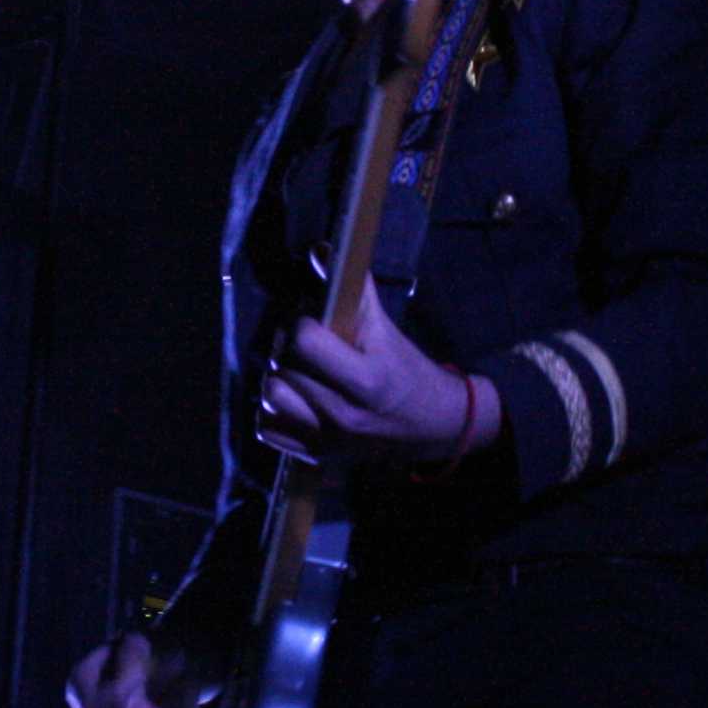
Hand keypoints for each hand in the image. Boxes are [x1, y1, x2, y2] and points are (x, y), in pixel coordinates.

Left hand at [257, 272, 479, 466]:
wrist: (436, 427)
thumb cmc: (408, 371)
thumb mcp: (386, 330)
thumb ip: (353, 290)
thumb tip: (319, 251)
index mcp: (366, 379)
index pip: (304, 343)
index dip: (302, 325)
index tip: (311, 322)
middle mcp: (344, 414)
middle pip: (284, 369)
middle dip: (287, 349)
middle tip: (302, 344)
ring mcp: (330, 439)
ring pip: (271, 400)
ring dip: (278, 379)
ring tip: (294, 370)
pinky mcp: (319, 456)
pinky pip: (271, 431)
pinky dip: (273, 414)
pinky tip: (292, 398)